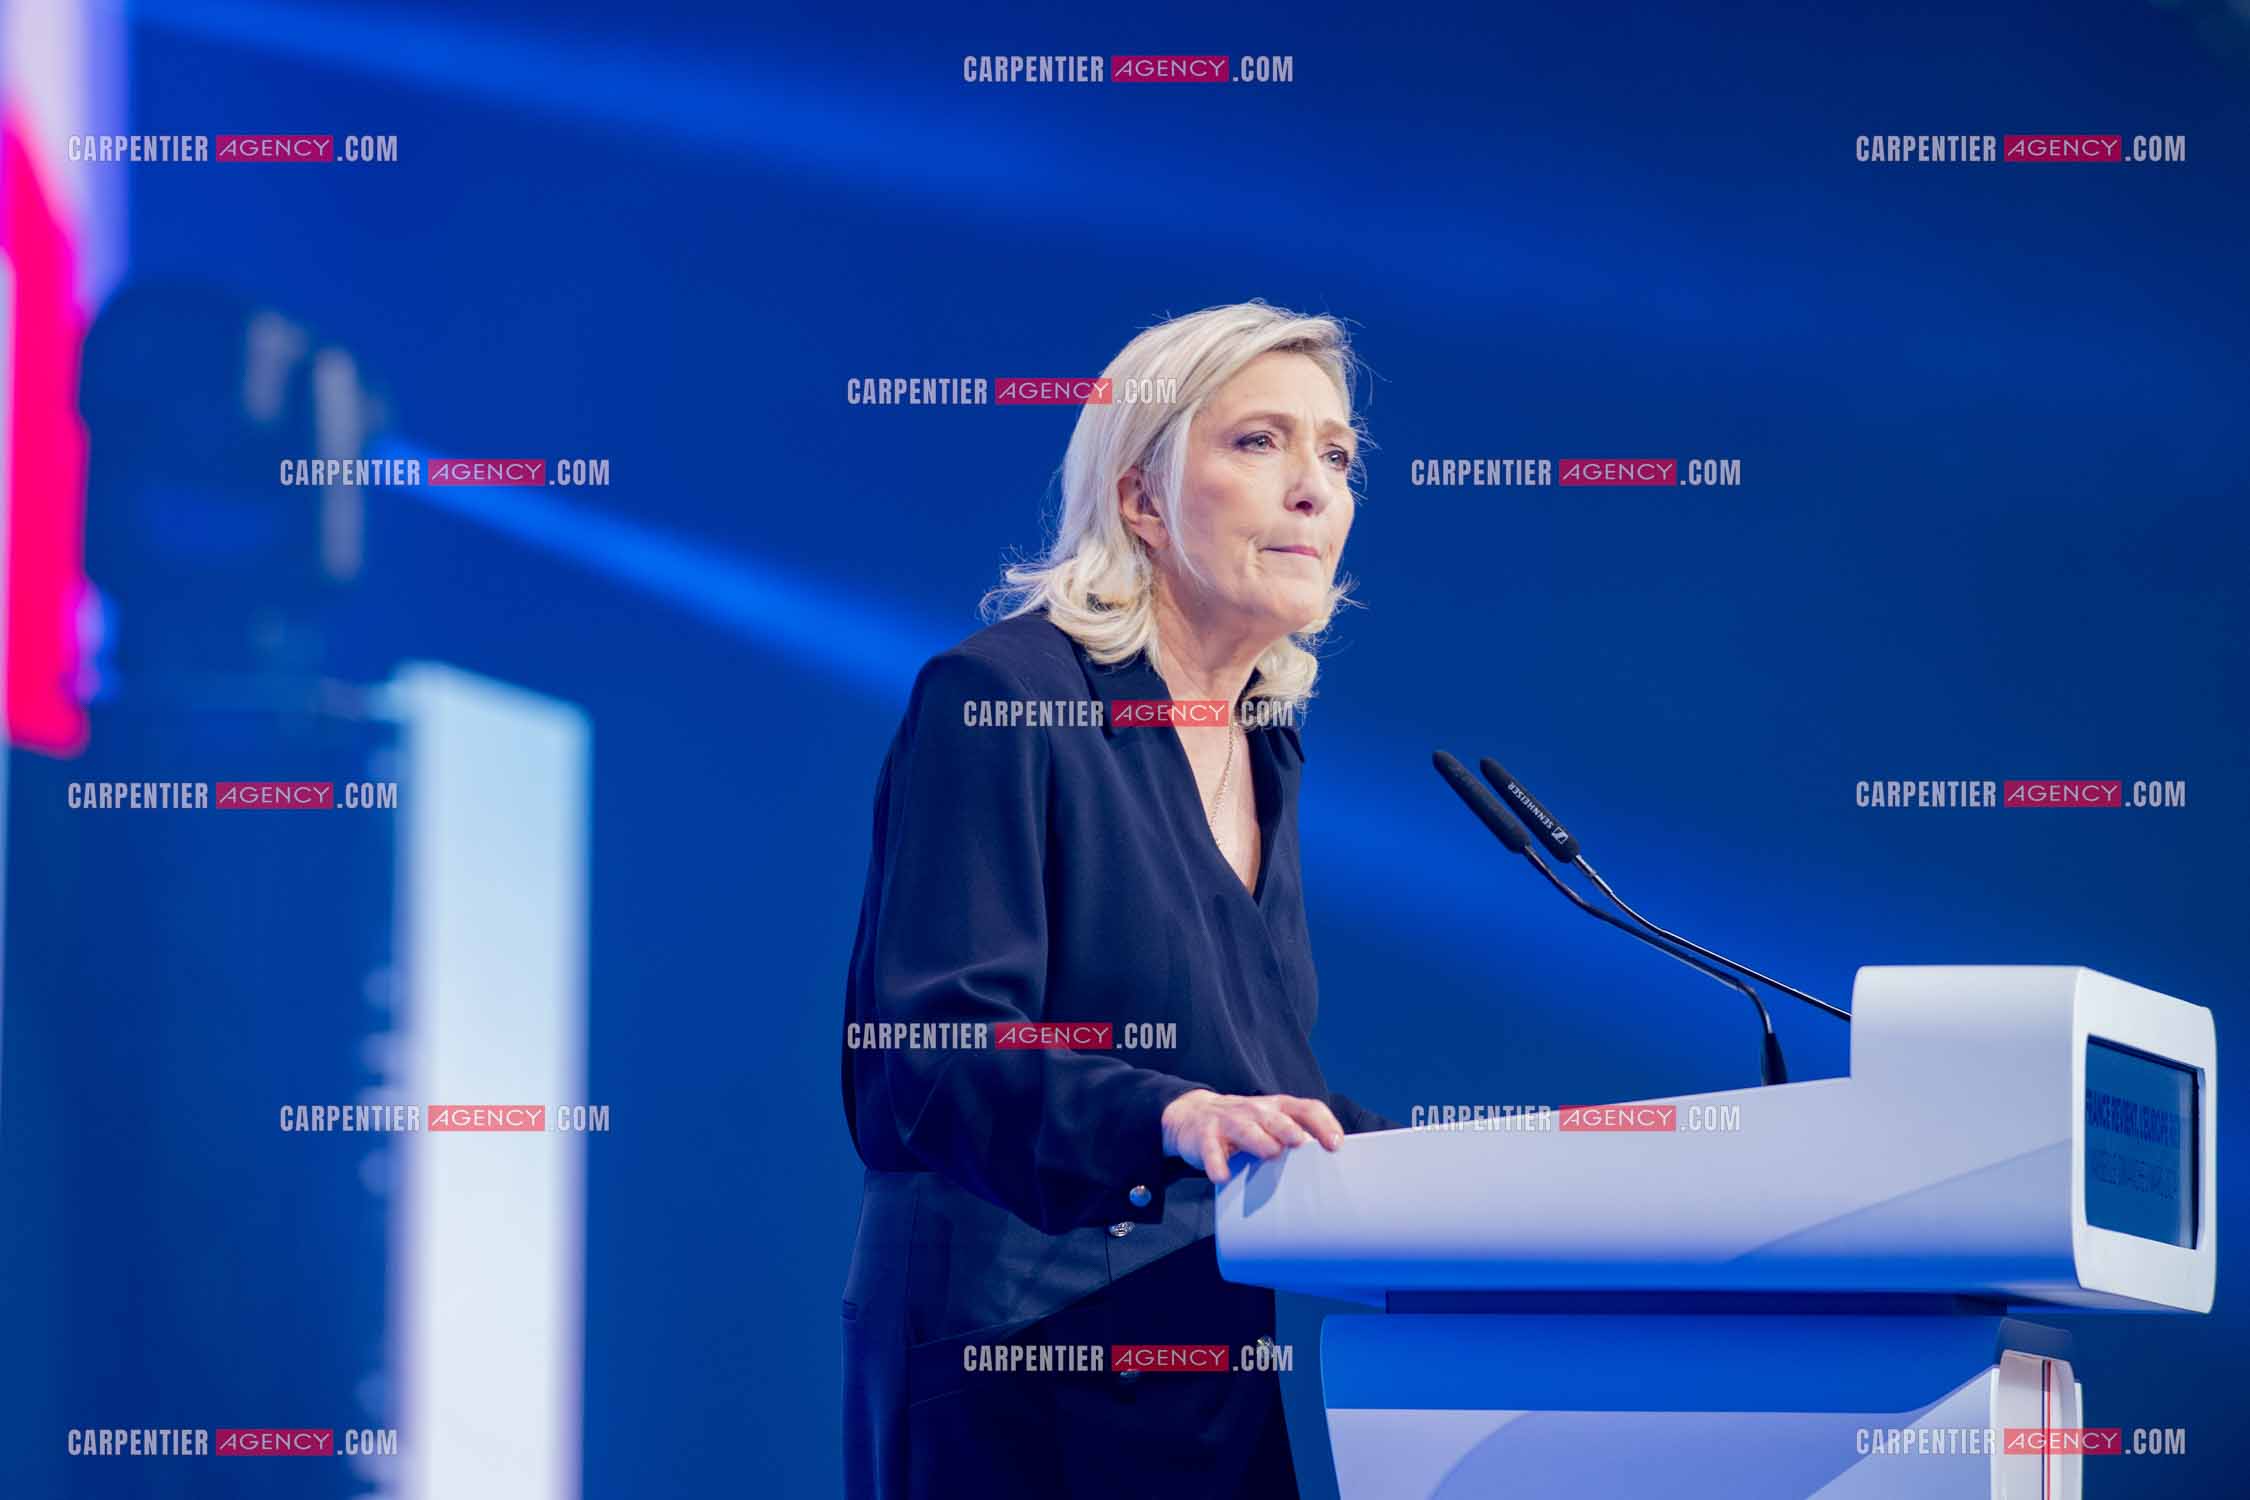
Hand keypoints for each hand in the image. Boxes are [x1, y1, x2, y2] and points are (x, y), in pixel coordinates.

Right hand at [1160, 1089, 1345, 1185]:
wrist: (1193, 1116)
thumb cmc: (1245, 1125)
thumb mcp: (1272, 1124)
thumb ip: (1296, 1138)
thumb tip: (1328, 1164)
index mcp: (1278, 1108)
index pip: (1307, 1109)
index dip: (1323, 1124)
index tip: (1336, 1145)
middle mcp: (1256, 1111)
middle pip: (1277, 1118)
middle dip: (1289, 1129)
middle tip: (1299, 1143)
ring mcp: (1229, 1122)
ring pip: (1246, 1129)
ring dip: (1259, 1140)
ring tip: (1270, 1153)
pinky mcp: (1205, 1136)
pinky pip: (1211, 1150)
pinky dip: (1216, 1163)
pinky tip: (1222, 1176)